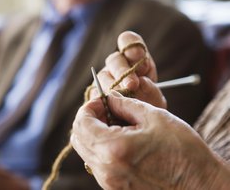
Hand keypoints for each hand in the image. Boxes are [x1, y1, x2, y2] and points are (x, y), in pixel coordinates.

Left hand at [71, 91, 229, 189]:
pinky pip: (96, 163)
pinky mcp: (115, 188)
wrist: (200, 185)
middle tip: (106, 109)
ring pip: (85, 151)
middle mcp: (106, 169)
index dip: (89, 106)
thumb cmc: (182, 150)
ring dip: (93, 132)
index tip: (102, 100)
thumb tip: (108, 97)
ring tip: (114, 123)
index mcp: (113, 149)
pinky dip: (100, 147)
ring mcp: (109, 182)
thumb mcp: (154, 117)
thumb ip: (124, 104)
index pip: (82, 123)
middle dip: (87, 118)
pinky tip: (119, 139)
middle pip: (78, 138)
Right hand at [91, 31, 165, 107]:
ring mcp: (103, 79)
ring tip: (123, 101)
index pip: (127, 40)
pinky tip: (113, 110)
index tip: (142, 65)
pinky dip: (104, 102)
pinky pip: (95, 94)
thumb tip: (140, 83)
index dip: (133, 49)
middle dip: (123, 71)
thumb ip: (151, 91)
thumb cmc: (148, 106)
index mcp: (133, 57)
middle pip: (114, 59)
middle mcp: (116, 65)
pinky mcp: (93, 94)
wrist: (137, 126)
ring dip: (113, 88)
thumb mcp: (155, 98)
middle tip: (132, 86)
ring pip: (103, 77)